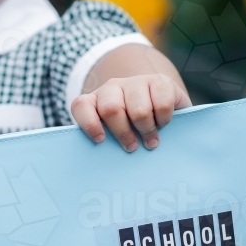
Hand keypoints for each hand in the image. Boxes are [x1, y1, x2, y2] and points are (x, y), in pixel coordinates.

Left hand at [71, 73, 191, 151]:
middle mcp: (113, 88)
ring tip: (151, 141)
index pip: (81, 105)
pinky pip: (162, 104)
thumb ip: (108, 142)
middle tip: (133, 147)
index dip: (89, 123)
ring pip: (138, 109)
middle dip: (123, 133)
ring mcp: (136, 82)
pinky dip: (163, 119)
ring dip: (147, 130)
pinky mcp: (160, 81)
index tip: (100, 140)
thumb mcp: (117, 134)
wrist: (162, 104)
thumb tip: (105, 164)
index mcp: (95, 101)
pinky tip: (163, 123)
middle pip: (111, 109)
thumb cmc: (133, 129)